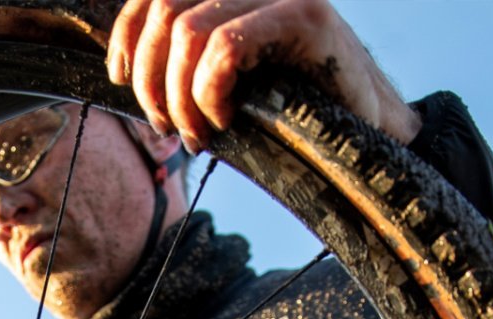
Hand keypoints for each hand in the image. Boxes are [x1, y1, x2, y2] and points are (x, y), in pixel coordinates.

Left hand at [106, 0, 420, 151]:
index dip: (126, 34)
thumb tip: (129, 72)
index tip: (119, 78)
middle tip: (165, 127)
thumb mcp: (232, 77)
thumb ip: (189, 61)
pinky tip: (222, 119)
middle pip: (165, 11)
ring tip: (194, 133)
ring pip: (188, 29)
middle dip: (150, 78)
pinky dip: (209, 91)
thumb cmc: (298, 107)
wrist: (374, 128)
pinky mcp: (306, 15)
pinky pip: (226, 46)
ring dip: (178, 94)